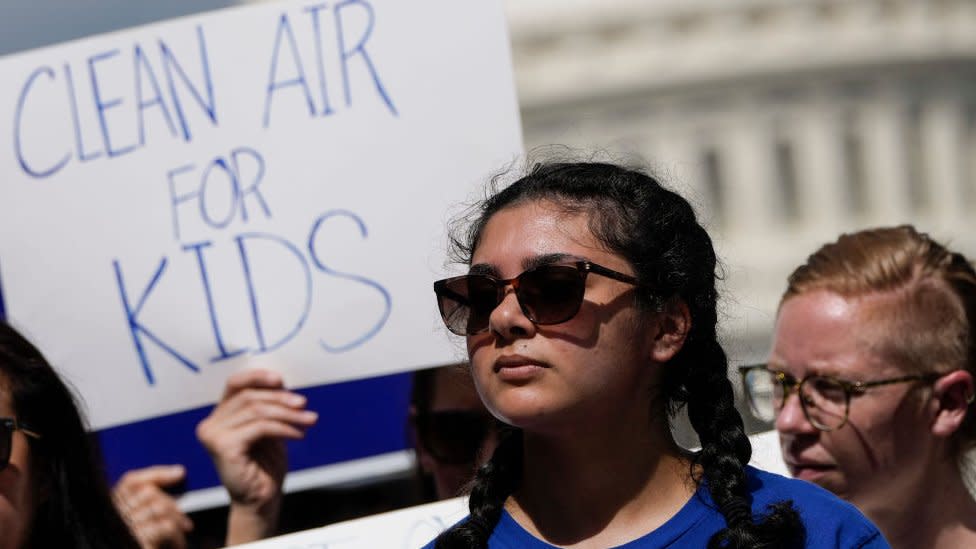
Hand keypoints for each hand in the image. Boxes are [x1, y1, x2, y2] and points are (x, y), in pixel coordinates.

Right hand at [113, 465, 192, 548]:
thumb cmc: (151, 545)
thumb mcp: (147, 526)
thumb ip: (152, 505)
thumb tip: (177, 472)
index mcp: (111, 513)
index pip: (131, 481)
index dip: (156, 474)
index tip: (180, 473)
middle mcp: (112, 519)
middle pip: (148, 493)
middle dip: (173, 505)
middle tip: (186, 524)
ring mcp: (122, 530)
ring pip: (159, 507)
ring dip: (177, 522)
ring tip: (182, 536)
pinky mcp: (135, 542)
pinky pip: (163, 526)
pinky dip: (176, 536)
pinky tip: (178, 546)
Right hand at [196, 368, 317, 543]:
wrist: (261, 499)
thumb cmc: (265, 465)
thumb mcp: (268, 427)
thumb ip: (267, 405)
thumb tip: (279, 381)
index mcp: (219, 416)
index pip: (234, 384)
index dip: (257, 377)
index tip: (281, 380)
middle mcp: (210, 424)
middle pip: (249, 396)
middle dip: (281, 399)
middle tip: (304, 405)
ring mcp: (213, 435)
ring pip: (257, 411)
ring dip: (288, 414)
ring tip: (309, 420)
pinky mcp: (223, 446)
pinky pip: (260, 427)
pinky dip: (284, 428)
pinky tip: (299, 435)